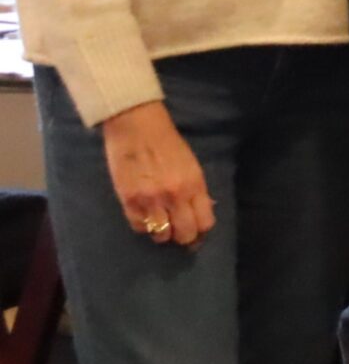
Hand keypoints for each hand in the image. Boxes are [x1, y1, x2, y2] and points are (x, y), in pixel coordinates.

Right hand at [100, 102, 216, 247]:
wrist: (137, 127)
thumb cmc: (167, 143)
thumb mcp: (191, 165)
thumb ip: (196, 190)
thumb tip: (202, 211)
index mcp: (195, 185)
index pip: (205, 222)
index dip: (201, 232)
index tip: (196, 232)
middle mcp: (175, 196)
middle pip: (185, 234)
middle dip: (184, 237)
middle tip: (178, 231)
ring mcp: (151, 200)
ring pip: (161, 235)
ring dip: (163, 233)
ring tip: (161, 223)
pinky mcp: (129, 200)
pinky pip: (139, 227)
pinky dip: (143, 226)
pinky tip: (145, 217)